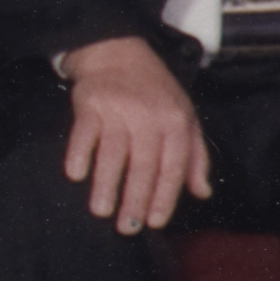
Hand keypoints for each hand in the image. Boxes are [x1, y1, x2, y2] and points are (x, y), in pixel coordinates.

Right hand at [56, 34, 210, 235]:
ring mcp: (119, 109)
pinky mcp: (91, 104)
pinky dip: (79, 154)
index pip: (174, 165)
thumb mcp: (186, 118)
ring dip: (106, 185)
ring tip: (101, 211)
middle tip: (126, 228)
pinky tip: (77, 175)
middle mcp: (150, 117)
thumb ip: (196, 157)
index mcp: (177, 122)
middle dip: (135, 199)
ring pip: (113, 153)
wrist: (120, 53)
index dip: (166, 196)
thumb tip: (203, 193)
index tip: (155, 222)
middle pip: (143, 164)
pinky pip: (84, 133)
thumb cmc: (156, 93)